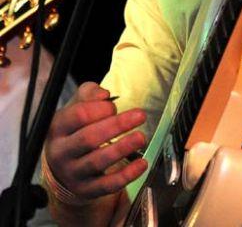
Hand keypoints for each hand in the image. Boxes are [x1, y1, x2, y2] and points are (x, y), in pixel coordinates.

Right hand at [45, 82, 147, 200]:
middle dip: (117, 125)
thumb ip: (89, 93)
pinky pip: (107, 185)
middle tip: (140, 115)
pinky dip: (126, 175)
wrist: (61, 166)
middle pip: (89, 138)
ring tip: (141, 137)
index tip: (114, 106)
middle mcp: (62, 153)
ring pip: (98, 162)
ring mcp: (73, 173)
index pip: (78, 116)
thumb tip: (104, 95)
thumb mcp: (75, 106)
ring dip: (122, 148)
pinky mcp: (86, 190)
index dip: (100, 108)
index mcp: (58, 128)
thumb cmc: (74, 129)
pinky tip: (142, 164)